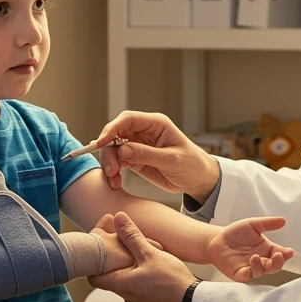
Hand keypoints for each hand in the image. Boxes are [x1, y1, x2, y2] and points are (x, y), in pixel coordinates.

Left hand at [89, 212, 193, 301]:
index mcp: (120, 285)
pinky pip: (141, 288)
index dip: (93, 263)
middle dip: (117, 261)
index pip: (93, 277)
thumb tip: (118, 218)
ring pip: (128, 282)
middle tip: (125, 245)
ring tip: (146, 253)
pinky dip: (143, 276)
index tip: (99, 249)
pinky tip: (157, 267)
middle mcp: (126, 296)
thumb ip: (132, 236)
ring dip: (133, 268)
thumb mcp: (150, 253)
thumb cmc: (171, 281)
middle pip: (112, 277)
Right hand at [96, 111, 219, 199]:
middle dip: (109, 151)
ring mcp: (138, 146)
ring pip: (113, 149)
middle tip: (110, 170)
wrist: (199, 180)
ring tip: (114, 179)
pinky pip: (117, 162)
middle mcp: (144, 132)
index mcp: (155, 124)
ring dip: (110, 163)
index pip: (127, 119)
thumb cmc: (192, 165)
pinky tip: (116, 182)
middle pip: (116, 134)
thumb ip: (147, 154)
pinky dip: (113, 172)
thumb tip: (123, 151)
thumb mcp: (172, 160)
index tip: (101, 143)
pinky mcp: (135, 160)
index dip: (111, 129)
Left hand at [206, 218, 294, 282]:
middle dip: (278, 263)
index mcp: (267, 249)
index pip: (281, 254)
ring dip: (262, 266)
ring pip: (261, 272)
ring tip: (256, 256)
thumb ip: (267, 223)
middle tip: (278, 255)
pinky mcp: (239, 274)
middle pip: (274, 266)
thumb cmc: (236, 233)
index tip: (289, 251)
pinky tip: (249, 264)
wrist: (217, 239)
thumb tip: (283, 220)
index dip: (286, 254)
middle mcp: (261, 260)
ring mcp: (251, 268)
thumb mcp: (252, 224)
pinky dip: (250, 272)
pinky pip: (247, 276)